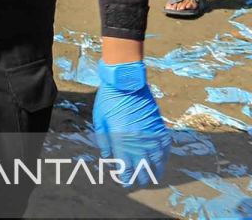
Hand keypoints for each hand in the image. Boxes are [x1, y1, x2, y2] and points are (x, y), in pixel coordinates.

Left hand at [93, 61, 168, 185]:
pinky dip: (164, 157)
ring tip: (153, 178)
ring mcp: (151, 135)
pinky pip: (164, 147)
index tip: (125, 182)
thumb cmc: (108, 99)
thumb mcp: (100, 120)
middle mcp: (138, 141)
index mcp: (120, 140)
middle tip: (139, 182)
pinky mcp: (159, 127)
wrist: (126, 82)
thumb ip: (104, 141)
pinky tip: (162, 161)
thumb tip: (108, 157)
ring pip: (157, 160)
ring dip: (155, 170)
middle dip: (140, 177)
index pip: (125, 167)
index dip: (126, 177)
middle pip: (143, 167)